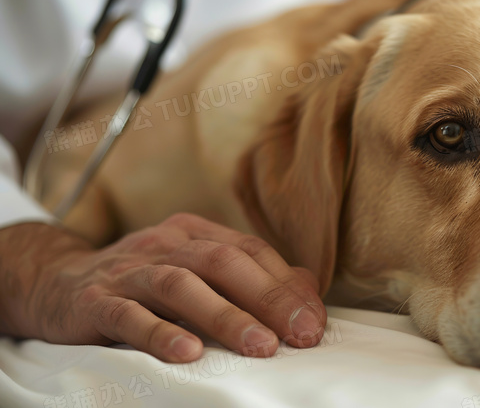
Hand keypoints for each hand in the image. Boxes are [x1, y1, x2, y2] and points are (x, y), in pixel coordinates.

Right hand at [0, 213, 325, 362]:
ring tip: (261, 346)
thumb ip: (248, 276)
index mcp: (195, 233)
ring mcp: (130, 271)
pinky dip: (160, 333)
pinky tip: (189, 353)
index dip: (286, 286)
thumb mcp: (195, 268)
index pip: (251, 252)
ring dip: (226, 316)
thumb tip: (307, 290)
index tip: (313, 321)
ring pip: (182, 285)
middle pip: (225, 262)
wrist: (58, 281)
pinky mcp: (96, 301)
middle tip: (301, 334)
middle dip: (269, 299)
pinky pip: (129, 316)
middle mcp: (165, 245)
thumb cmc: (142, 280)